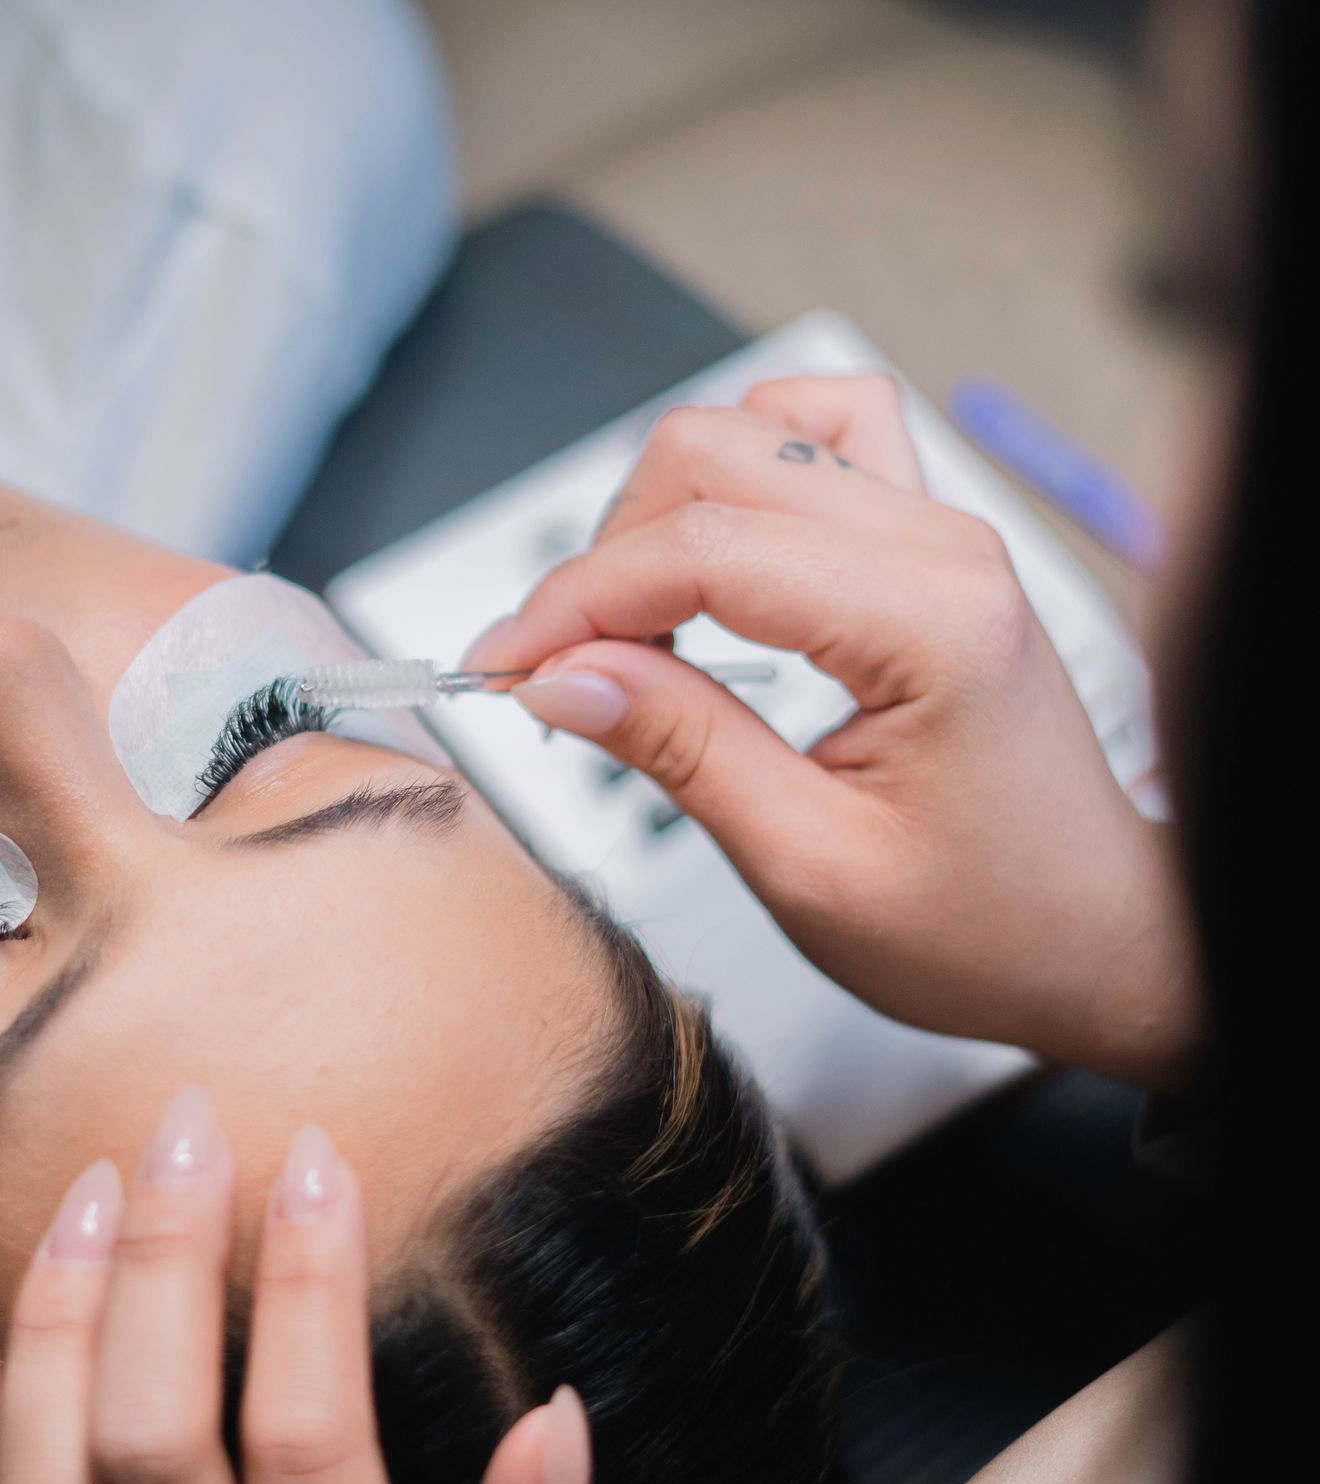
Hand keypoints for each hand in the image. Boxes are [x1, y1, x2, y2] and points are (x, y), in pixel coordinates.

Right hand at [472, 375, 1201, 1089]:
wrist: (1096, 941)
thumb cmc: (986, 926)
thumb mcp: (808, 865)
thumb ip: (682, 749)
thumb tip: (560, 676)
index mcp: (928, 623)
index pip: (704, 551)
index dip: (577, 602)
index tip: (504, 669)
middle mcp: (945, 549)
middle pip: (716, 453)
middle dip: (604, 556)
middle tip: (552, 666)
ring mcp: (942, 536)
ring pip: (756, 427)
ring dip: (663, 510)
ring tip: (626, 622)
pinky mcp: (927, 550)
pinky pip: (818, 440)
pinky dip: (737, 476)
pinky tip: (709, 559)